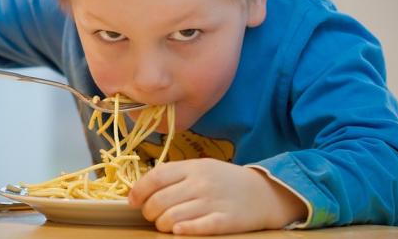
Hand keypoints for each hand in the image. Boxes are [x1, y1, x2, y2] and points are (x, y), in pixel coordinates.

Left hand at [128, 158, 307, 234]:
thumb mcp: (203, 167)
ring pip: (172, 218)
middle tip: (153, 216)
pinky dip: (182, 230)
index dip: (139, 190)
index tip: (132, 200)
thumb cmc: (227, 181)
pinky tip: (178, 230)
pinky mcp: (223, 220)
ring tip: (167, 224)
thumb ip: (176, 174)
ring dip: (163, 225)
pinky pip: (195, 228)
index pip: (156, 177)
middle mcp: (201, 183)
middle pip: (160, 201)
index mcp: (194, 167)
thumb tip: (144, 187)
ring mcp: (212, 202)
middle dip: (150, 212)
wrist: (265, 192)